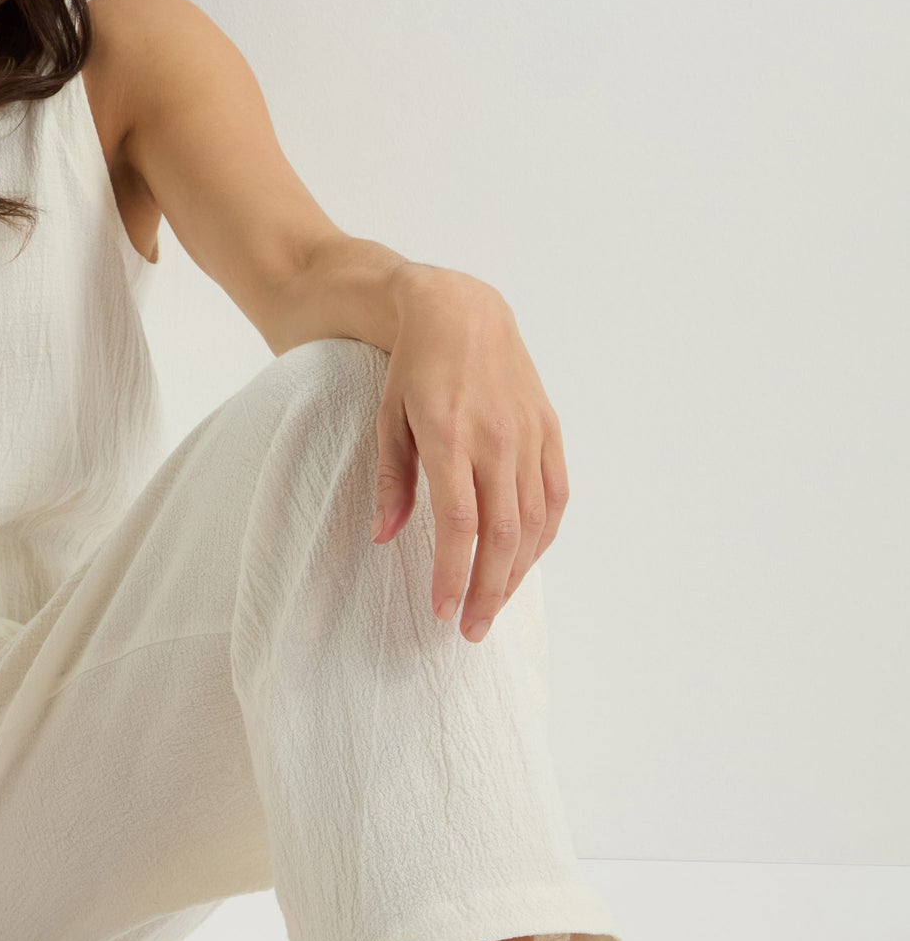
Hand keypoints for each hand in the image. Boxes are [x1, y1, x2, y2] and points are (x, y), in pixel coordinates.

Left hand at [371, 266, 568, 640]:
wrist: (461, 311)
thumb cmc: (414, 368)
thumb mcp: (388, 419)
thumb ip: (392, 481)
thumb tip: (385, 538)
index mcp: (452, 436)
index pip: (460, 523)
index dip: (454, 573)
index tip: (442, 611)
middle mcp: (498, 438)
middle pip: (502, 533)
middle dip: (488, 590)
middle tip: (471, 629)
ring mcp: (530, 434)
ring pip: (535, 521)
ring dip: (517, 572)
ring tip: (494, 606)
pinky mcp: (550, 430)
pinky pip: (555, 495)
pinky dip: (543, 536)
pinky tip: (525, 562)